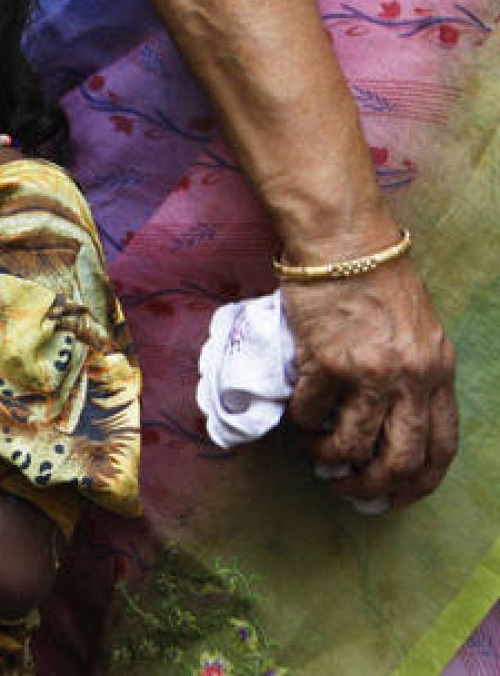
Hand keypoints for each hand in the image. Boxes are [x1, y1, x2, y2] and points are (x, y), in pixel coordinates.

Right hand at [283, 257, 457, 506]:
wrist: (345, 244)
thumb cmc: (380, 281)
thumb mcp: (420, 333)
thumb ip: (415, 375)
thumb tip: (391, 422)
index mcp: (438, 373)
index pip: (441, 448)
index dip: (418, 483)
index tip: (395, 496)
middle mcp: (410, 379)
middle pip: (399, 459)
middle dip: (371, 485)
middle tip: (348, 486)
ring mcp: (368, 372)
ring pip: (351, 445)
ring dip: (329, 457)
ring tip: (317, 450)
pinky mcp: (326, 362)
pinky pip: (312, 413)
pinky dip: (303, 423)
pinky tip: (300, 415)